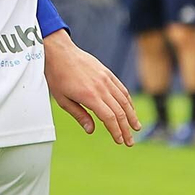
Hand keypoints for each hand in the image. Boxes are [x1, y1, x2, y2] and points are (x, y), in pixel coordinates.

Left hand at [43, 29, 139, 145]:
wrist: (60, 52)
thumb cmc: (58, 75)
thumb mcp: (62, 99)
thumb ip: (79, 115)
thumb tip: (90, 130)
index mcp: (89, 96)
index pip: (109, 118)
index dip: (116, 131)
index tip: (119, 141)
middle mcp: (101, 88)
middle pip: (119, 112)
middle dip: (126, 129)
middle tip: (130, 142)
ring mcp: (106, 79)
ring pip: (124, 100)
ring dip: (132, 116)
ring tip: (136, 127)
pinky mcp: (107, 73)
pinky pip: (122, 89)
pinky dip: (128, 101)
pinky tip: (130, 109)